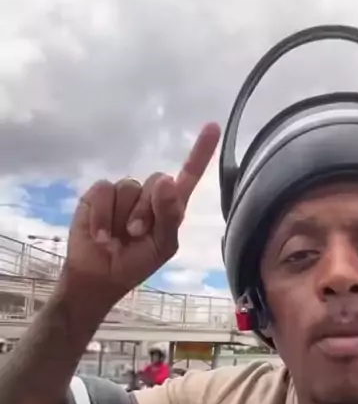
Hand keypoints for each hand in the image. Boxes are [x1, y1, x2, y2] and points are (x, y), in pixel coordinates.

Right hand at [61, 122, 220, 306]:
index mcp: (170, 206)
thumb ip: (169, 215)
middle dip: (147, 210)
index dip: (200, 152)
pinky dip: (103, 217)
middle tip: (137, 235)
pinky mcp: (98, 194)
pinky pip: (105, 191)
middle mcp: (148, 194)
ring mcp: (123, 193)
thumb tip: (165, 180)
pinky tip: (102, 235)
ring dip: (123, 216)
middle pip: (156, 181)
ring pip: (129, 186)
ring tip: (117, 237)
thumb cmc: (136, 263)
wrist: (100, 276)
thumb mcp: (162, 246)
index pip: (188, 175)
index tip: (212, 127)